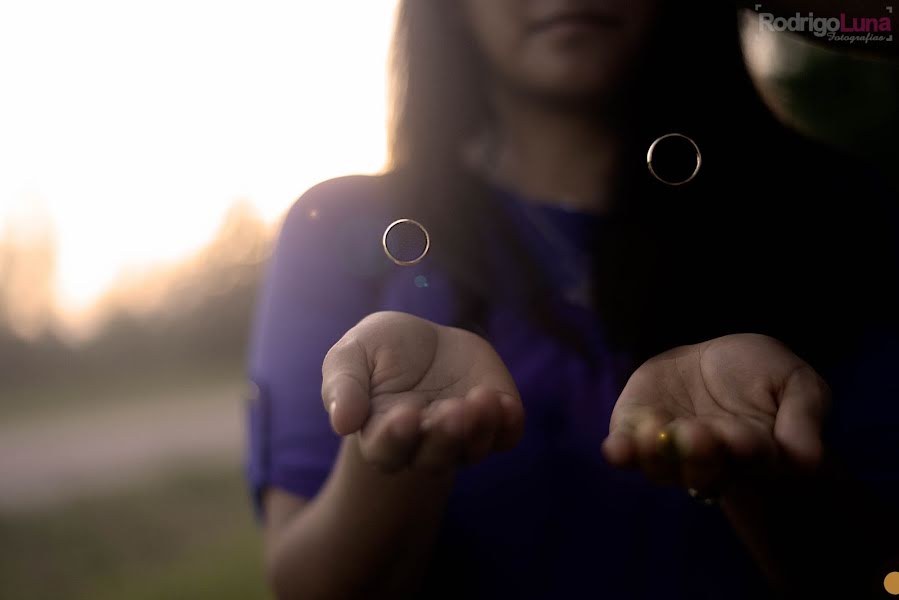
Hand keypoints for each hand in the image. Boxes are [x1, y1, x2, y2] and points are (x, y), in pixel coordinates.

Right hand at [322, 311, 523, 472]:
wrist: (422, 340)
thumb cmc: (378, 351)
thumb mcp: (351, 355)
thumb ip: (342, 385)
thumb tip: (342, 422)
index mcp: (382, 435)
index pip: (387, 451)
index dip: (396, 438)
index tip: (404, 413)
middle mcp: (423, 445)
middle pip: (434, 458)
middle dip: (444, 436)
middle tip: (450, 410)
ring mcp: (462, 436)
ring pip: (472, 450)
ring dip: (478, 430)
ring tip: (481, 399)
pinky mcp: (493, 420)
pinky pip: (506, 435)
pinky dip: (509, 425)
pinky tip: (506, 403)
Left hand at [601, 334, 829, 496]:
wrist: (714, 360)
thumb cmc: (763, 375)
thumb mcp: (797, 384)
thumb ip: (803, 419)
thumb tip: (808, 461)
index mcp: (755, 455)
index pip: (753, 460)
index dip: (748, 450)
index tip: (748, 437)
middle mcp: (710, 461)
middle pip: (704, 470)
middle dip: (700, 455)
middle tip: (699, 434)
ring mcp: (669, 450)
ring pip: (662, 467)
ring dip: (657, 456)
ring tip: (655, 435)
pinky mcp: (635, 430)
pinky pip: (626, 450)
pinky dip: (622, 452)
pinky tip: (618, 448)